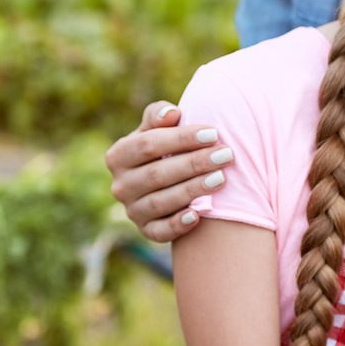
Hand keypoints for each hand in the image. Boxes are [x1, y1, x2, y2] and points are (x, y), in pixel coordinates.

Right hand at [105, 100, 230, 241]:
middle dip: (194, 163)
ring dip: (193, 190)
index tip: (213, 133)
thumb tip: (172, 113)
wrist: (165, 180)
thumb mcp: (155, 129)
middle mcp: (120, 185)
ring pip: (161, 202)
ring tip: (221, 178)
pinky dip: (178, 225)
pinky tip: (198, 215)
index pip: (148, 145)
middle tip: (225, 155)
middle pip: (157, 174)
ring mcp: (132, 210)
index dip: (181, 138)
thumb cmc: (163, 147)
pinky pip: (160, 232)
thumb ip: (158, 115)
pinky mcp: (146, 230)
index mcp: (119, 155)